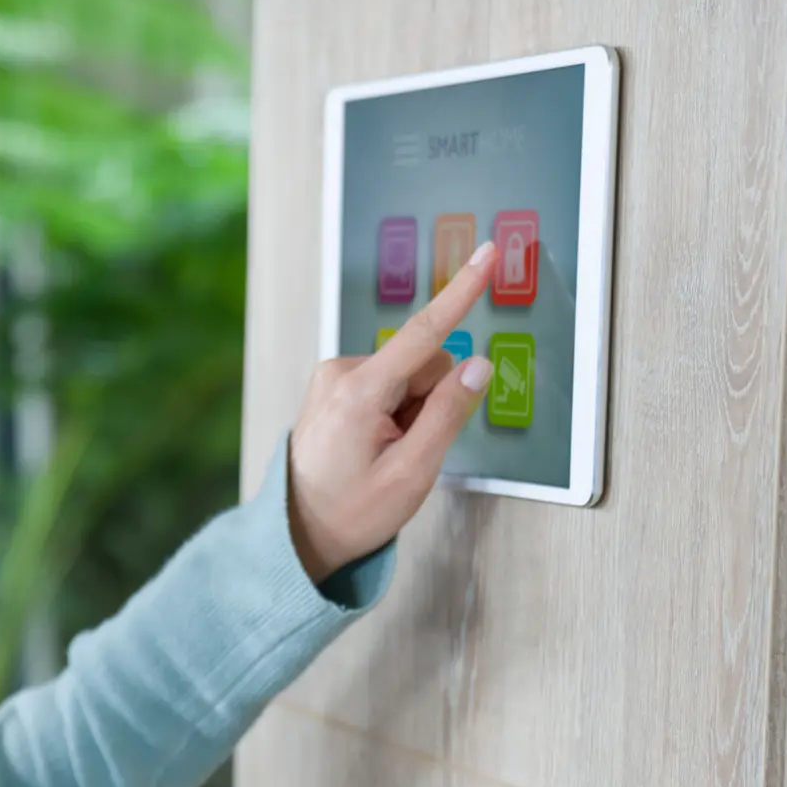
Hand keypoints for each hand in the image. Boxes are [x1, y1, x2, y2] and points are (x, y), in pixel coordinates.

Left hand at [286, 239, 500, 582]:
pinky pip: (388, 385)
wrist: (299, 532)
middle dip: (431, 402)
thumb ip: (448, 414)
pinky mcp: (334, 385)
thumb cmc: (351, 512)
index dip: (462, 292)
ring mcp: (332, 378)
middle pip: (425, 364)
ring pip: (409, 377)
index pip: (425, 333)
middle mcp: (339, 373)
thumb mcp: (412, 472)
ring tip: (383, 454)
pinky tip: (372, 445)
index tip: (487, 254)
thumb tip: (478, 365)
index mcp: (358, 393)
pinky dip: (393, 412)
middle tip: (406, 451)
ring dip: (411, 412)